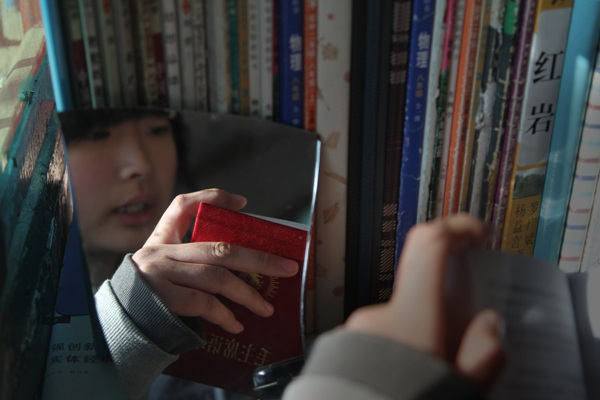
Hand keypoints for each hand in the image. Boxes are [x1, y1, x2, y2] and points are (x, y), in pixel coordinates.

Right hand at [131, 189, 298, 333]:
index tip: (243, 203)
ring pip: (217, 277)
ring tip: (266, 307)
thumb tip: (241, 264)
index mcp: (160, 240)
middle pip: (219, 248)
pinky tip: (237, 324)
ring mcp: (160, 275)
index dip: (212, 198)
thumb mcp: (160, 269)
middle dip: (258, 258)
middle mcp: (159, 252)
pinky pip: (204, 304)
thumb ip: (188, 259)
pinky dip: (225, 315)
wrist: (114, 328)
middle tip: (286, 268)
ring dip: (248, 294)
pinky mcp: (161, 299)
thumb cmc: (145, 297)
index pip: (182, 206)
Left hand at [344, 213, 503, 389]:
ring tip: (419, 380)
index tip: (477, 234)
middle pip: (417, 299)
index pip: (429, 246)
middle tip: (454, 356)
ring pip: (395, 328)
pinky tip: (392, 384)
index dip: (455, 228)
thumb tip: (488, 324)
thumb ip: (480, 357)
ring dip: (411, 346)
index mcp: (410, 318)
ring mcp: (352, 333)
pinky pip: (373, 344)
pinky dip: (388, 357)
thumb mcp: (458, 391)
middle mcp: (376, 317)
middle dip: (438, 320)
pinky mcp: (338, 351)